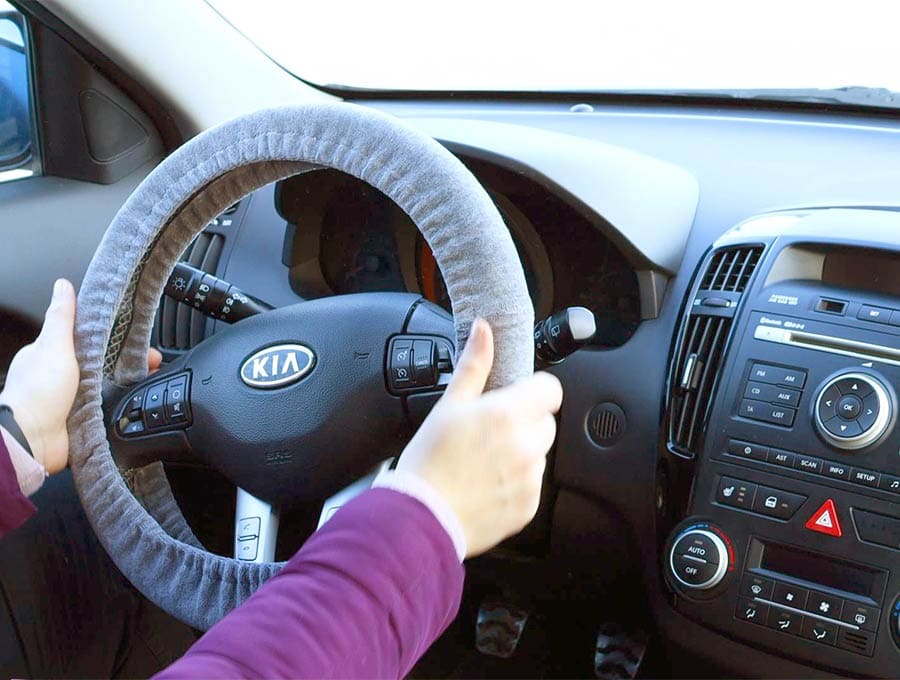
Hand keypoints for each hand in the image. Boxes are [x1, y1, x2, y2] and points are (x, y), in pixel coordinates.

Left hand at [0, 280, 162, 472]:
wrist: (33, 440)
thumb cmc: (36, 393)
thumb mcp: (52, 345)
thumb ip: (61, 316)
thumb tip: (63, 286)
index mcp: (54, 356)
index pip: (91, 340)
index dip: (116, 337)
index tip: (139, 339)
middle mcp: (64, 378)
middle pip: (104, 364)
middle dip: (130, 363)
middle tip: (153, 363)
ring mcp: (74, 401)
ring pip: (109, 388)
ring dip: (129, 386)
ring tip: (149, 383)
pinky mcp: (83, 421)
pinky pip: (108, 410)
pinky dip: (122, 407)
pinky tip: (134, 405)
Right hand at [395, 319, 562, 557]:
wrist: (421, 517)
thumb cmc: (428, 462)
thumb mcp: (449, 405)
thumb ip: (473, 365)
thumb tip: (483, 331)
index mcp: (508, 414)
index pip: (550, 389)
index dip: (533, 390)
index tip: (516, 398)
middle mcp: (526, 445)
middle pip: (545, 421)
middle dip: (525, 422)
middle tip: (491, 432)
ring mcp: (530, 478)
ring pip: (539, 453)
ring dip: (521, 452)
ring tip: (485, 461)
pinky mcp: (529, 506)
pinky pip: (533, 484)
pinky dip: (517, 483)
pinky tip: (487, 484)